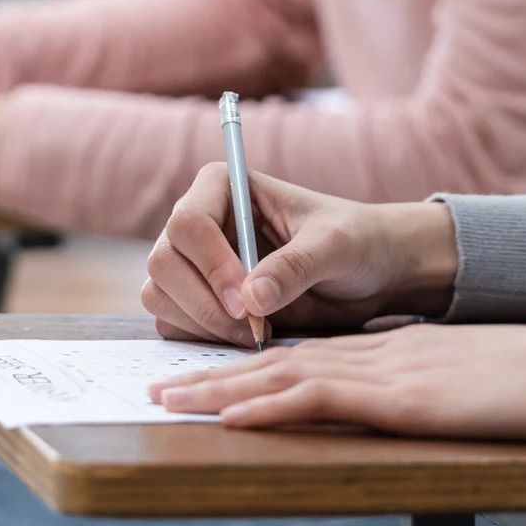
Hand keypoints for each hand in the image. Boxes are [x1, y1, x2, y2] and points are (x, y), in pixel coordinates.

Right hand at [142, 164, 457, 346]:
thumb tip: (252, 299)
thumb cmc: (354, 242)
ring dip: (201, 324)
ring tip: (256, 333)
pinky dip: (200, 338)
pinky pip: (172, 323)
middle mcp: (199, 222)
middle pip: (163, 262)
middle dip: (203, 303)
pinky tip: (245, 338)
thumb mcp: (336, 246)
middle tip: (251, 328)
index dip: (212, 266)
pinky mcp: (196, 299)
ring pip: (159, 295)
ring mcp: (192, 262)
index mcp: (222, 187)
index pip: (188, 222)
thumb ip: (296, 266)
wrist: (366, 274)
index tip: (248, 304)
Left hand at [149, 317, 525, 446]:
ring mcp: (386, 371)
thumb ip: (431, 385)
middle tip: (161, 386)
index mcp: (393, 348)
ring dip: (220, 388)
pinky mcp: (399, 396)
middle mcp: (378, 352)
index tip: (209, 377)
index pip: (307, 354)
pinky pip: (318, 399)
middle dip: (215, 374)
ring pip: (283, 375)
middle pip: (279, 359)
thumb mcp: (469, 378)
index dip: (251, 364)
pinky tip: (231, 414)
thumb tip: (407, 400)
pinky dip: (268, 406)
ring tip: (170, 399)